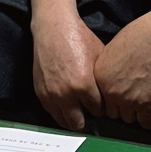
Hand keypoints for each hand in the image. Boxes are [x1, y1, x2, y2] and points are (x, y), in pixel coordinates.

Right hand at [31, 17, 104, 131]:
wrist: (54, 27)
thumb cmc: (78, 38)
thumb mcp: (99, 57)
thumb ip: (103, 81)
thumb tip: (110, 95)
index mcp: (84, 85)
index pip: (97, 111)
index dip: (101, 109)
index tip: (102, 105)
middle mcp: (66, 94)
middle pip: (79, 124)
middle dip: (87, 121)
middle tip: (91, 116)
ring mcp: (51, 95)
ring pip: (64, 122)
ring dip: (72, 120)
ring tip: (79, 114)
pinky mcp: (41, 92)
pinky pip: (52, 112)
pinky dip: (60, 112)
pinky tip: (67, 106)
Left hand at [93, 19, 150, 128]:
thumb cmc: (136, 39)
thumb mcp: (110, 52)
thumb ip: (107, 71)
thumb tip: (110, 79)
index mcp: (100, 79)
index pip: (101, 103)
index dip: (111, 101)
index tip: (117, 101)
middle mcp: (111, 93)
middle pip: (114, 113)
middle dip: (123, 108)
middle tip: (132, 100)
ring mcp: (129, 100)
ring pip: (130, 118)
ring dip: (136, 113)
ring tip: (143, 104)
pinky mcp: (147, 104)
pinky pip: (146, 122)